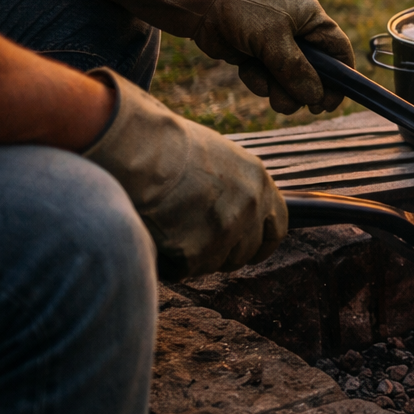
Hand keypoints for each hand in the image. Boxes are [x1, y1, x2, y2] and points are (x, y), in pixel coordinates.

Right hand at [83, 69, 285, 279]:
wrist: (138, 151)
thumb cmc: (167, 144)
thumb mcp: (218, 157)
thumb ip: (234, 187)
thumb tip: (232, 207)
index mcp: (259, 183)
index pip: (276, 229)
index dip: (260, 243)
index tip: (248, 251)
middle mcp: (250, 209)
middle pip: (245, 253)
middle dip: (223, 253)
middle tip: (195, 241)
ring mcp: (226, 232)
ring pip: (214, 263)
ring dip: (195, 256)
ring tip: (169, 228)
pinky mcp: (197, 252)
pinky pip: (183, 269)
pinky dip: (168, 261)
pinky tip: (154, 234)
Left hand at [110, 0, 355, 113]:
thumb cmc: (243, 7)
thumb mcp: (275, 38)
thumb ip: (296, 70)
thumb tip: (315, 97)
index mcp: (312, 21)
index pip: (338, 53)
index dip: (340, 80)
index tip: (329, 104)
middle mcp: (297, 34)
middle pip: (313, 74)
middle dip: (302, 91)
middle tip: (294, 105)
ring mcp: (274, 45)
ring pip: (287, 81)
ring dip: (278, 90)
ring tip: (265, 84)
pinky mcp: (253, 54)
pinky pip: (265, 79)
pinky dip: (257, 81)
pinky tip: (246, 69)